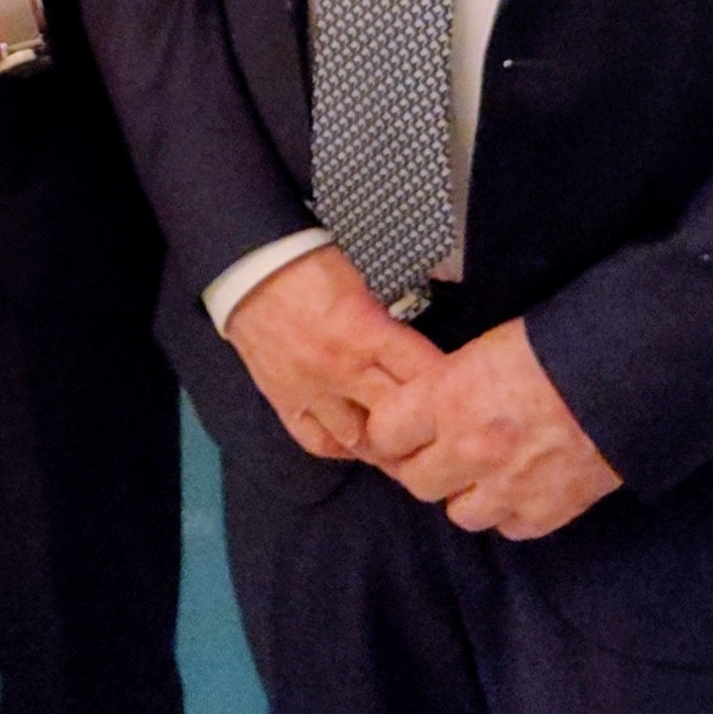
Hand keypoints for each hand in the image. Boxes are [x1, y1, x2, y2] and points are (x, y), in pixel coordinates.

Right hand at [225, 243, 445, 463]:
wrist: (246, 267)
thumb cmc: (308, 266)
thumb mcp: (361, 286)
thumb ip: (387, 327)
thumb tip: (414, 356)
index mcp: (366, 334)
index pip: (425, 374)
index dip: (451, 387)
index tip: (466, 395)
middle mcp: (342, 371)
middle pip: (399, 416)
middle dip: (425, 426)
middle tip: (444, 433)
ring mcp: (311, 391)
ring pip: (360, 440)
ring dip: (385, 444)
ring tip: (405, 447)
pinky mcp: (284, 400)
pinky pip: (316, 441)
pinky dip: (340, 446)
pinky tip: (355, 443)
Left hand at [362, 318, 620, 540]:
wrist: (625, 374)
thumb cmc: (555, 347)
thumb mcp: (483, 348)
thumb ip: (446, 384)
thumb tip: (424, 405)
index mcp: (446, 397)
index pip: (384, 434)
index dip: (392, 432)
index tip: (402, 430)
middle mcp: (469, 448)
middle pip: (417, 481)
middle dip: (426, 466)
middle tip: (443, 451)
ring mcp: (508, 485)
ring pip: (460, 514)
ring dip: (467, 494)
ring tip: (486, 471)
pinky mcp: (547, 511)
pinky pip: (509, 528)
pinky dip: (511, 511)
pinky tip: (523, 485)